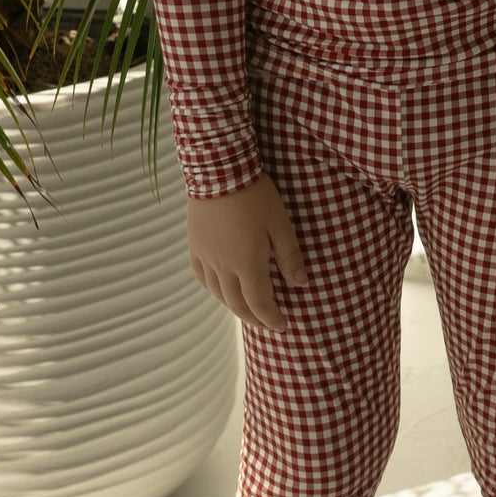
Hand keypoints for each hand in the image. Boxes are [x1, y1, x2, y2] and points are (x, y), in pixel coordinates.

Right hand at [187, 173, 305, 332]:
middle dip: (255, 318)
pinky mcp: (195, 245)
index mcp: (247, 264)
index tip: (283, 326)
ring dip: (234, 307)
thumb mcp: (281, 224)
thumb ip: (290, 256)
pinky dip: (213, 289)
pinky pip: (201, 276)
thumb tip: (300, 284)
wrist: (219, 171)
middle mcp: (223, 267)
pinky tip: (220, 290)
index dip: (271, 318)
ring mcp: (206, 257)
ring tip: (248, 310)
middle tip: (268, 323)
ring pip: (218, 294)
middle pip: (238, 304)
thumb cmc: (255, 196)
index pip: (260, 303)